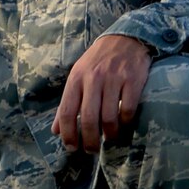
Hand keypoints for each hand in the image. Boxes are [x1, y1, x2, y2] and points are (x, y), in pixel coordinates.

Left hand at [52, 34, 151, 152]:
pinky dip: (125, 122)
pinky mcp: (133, 79)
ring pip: (109, 117)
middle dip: (90, 140)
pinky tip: (124, 124)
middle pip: (88, 118)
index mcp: (76, 79)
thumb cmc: (98, 62)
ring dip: (109, 134)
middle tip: (92, 150)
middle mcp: (93, 78)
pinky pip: (128, 109)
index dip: (68, 134)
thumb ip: (66, 103)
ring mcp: (114, 78)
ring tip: (109, 139)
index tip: (71, 148)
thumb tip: (55, 130)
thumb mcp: (77, 77)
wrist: (125, 38)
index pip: (67, 112)